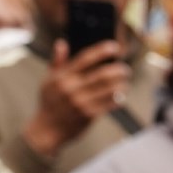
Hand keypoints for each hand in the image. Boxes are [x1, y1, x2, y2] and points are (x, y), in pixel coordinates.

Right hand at [27, 39, 129, 157]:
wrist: (47, 129)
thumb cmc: (50, 103)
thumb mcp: (48, 81)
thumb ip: (57, 62)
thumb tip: (61, 43)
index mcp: (62, 77)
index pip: (85, 58)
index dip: (101, 51)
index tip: (114, 47)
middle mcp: (71, 88)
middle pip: (102, 74)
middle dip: (119, 70)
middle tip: (125, 69)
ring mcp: (81, 102)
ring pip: (110, 89)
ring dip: (122, 84)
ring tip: (125, 82)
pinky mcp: (89, 115)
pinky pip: (110, 104)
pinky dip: (119, 98)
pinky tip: (121, 96)